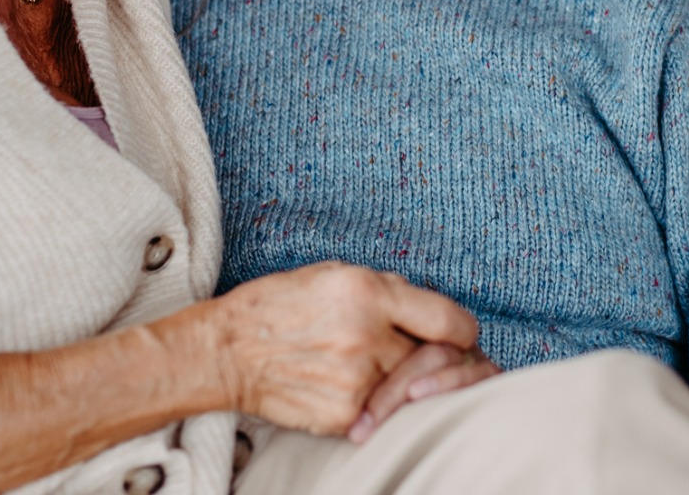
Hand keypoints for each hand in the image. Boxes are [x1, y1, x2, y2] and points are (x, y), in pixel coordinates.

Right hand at [209, 262, 478, 436]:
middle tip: (429, 358)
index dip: (462, 331)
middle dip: (438, 358)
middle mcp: (367, 335)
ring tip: (380, 369)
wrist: (226, 351)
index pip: (449, 320)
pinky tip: (355, 388)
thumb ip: (386, 290)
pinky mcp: (345, 413)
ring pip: (412, 387)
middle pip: (436, 357)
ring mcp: (356, 379)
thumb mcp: (333, 275)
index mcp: (367, 292)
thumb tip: (430, 311)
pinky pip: (383, 411)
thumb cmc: (279, 306)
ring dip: (407, 381)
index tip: (458, 335)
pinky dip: (378, 403)